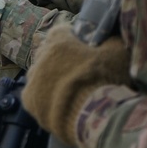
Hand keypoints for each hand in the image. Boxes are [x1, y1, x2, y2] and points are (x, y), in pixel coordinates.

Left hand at [21, 25, 130, 146]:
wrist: (92, 116)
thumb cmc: (106, 79)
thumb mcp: (118, 52)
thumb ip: (110, 41)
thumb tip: (109, 38)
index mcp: (59, 41)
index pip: (60, 31)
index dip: (71, 38)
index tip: (82, 47)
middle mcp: (40, 57)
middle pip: (47, 53)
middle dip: (59, 58)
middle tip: (76, 70)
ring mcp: (32, 79)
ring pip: (38, 74)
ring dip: (50, 78)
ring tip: (68, 90)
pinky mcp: (28, 101)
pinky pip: (35, 95)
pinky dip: (44, 97)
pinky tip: (59, 104)